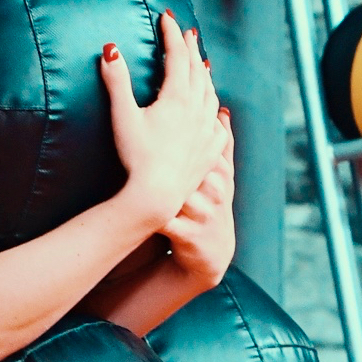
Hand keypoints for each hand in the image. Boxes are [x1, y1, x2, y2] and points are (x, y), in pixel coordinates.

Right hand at [101, 12, 225, 223]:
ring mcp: (207, 130)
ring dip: (204, 75)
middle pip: (197, 70)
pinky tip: (216, 110)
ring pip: (210, 94)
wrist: (157, 194)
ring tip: (202, 64)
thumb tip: (110, 49)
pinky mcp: (211, 150)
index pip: (177, 55)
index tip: (166, 18)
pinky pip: (219, 124)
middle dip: (190, 48)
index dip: (171, 34)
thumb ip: (116, 81)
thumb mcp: (123, 116)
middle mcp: (197, 110)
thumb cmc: (136, 157)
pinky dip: (216, 109)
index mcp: (177, 97)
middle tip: (187, 33)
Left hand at [161, 106, 234, 286]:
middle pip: (198, 169)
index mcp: (220, 173)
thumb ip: (222, 144)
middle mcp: (215, 193)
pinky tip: (139, 208)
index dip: (193, 130)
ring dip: (166, 189)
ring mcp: (203, 216)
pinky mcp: (189, 236)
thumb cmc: (211, 204)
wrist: (213, 251)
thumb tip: (222, 109)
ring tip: (144, 177)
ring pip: (184, 196)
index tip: (171, 112)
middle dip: (178, 158)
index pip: (210, 145)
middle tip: (154, 145)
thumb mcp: (222, 176)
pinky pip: (169, 225)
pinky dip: (155, 218)